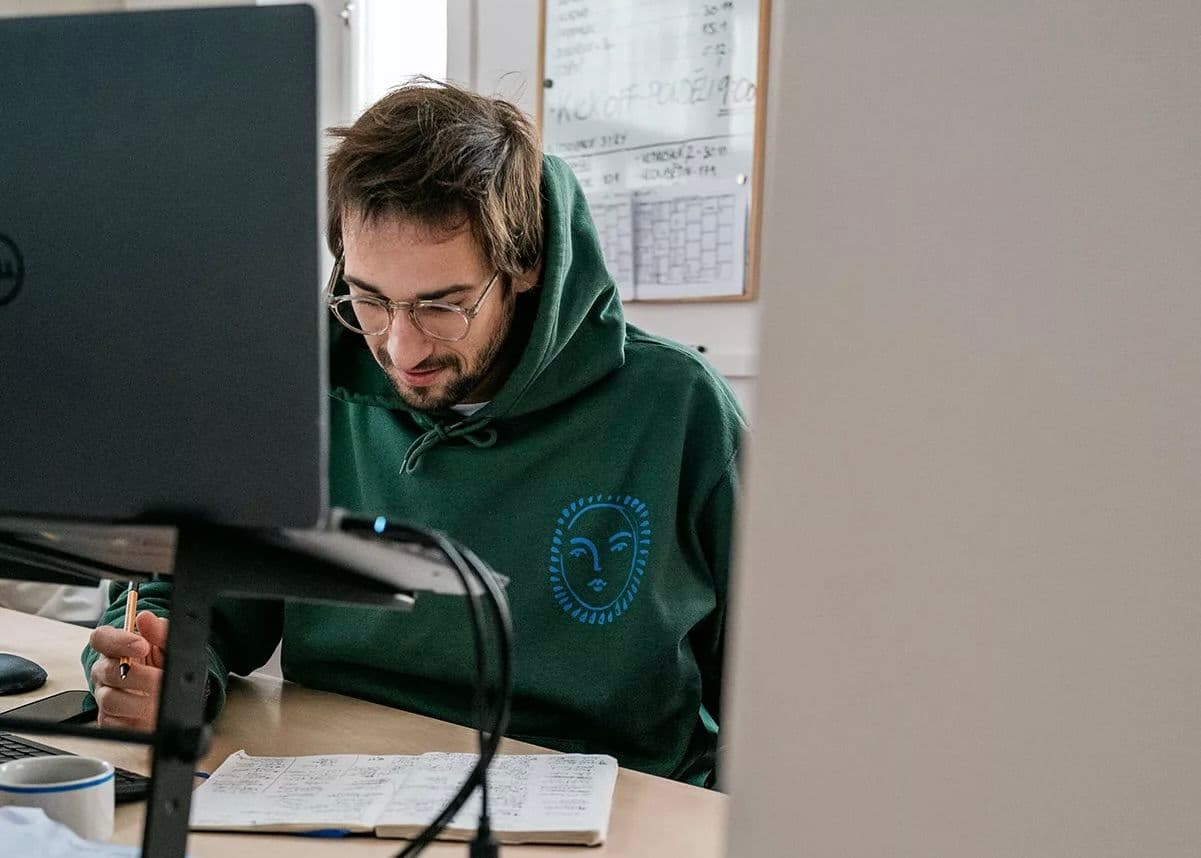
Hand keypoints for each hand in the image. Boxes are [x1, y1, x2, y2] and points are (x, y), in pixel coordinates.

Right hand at [88, 610, 167, 730]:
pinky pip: (113, 722)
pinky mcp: (109, 719)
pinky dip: (135, 719)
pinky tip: (150, 714)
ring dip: (139, 700)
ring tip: (160, 700)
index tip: (143, 645)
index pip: (101, 638)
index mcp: (115, 649)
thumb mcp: (167, 647)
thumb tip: (146, 618)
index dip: (119, 641)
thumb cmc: (163, 666)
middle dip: (139, 675)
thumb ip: (159, 631)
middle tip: (160, 678)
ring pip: (110, 699)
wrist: (170, 695)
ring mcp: (105, 696)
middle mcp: (105, 672)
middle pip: (107, 671)